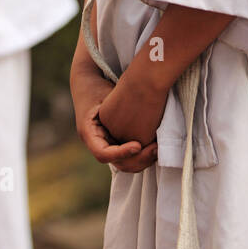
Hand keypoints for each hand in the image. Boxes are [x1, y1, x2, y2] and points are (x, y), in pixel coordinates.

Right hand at [71, 59, 157, 173]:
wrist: (89, 84)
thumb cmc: (97, 87)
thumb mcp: (104, 96)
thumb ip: (115, 108)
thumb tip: (134, 119)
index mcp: (89, 133)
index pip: (103, 154)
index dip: (121, 153)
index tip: (138, 145)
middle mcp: (97, 144)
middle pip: (118, 163)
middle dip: (138, 159)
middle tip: (155, 149)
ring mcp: (108, 145)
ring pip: (126, 164)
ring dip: (143, 160)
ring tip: (158, 148)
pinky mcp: (117, 142)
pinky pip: (130, 156)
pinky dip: (143, 154)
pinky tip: (156, 145)